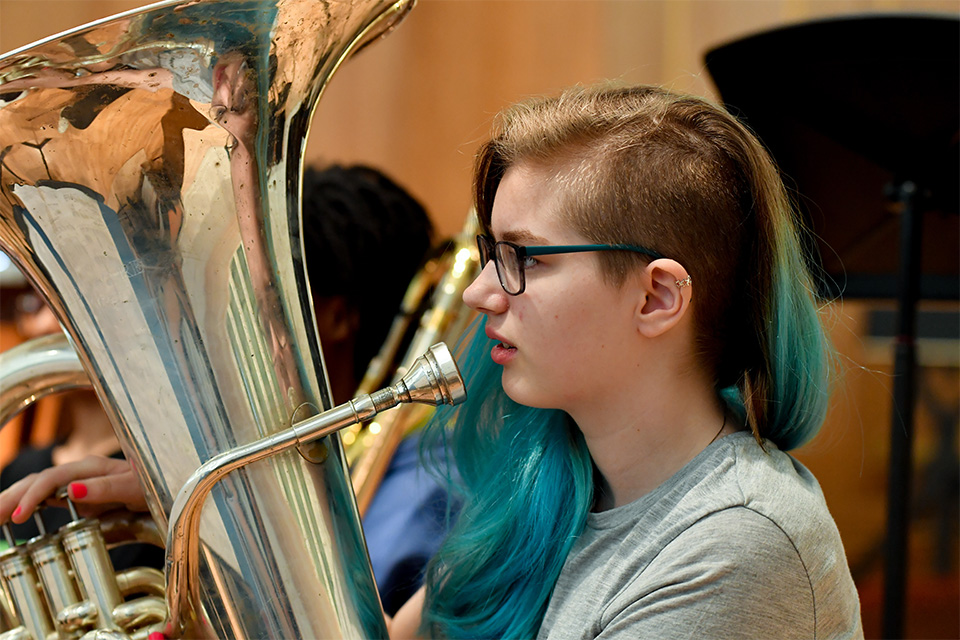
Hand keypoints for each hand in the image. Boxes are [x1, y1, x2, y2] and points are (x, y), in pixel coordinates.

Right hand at [0, 455, 147, 523]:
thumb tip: (70, 490)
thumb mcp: (135, 488)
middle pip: (38, 480)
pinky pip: (48, 497)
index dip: (32, 495)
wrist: (172, 485)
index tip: (17, 517)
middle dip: (12, 496)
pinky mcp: (81, 496)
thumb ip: (106, 488)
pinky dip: (28, 504)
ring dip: (15, 498)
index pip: (51, 478)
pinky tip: (14, 514)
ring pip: (39, 487)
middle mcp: (81, 472)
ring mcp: (79, 483)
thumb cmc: (156, 484)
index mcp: (91, 467)